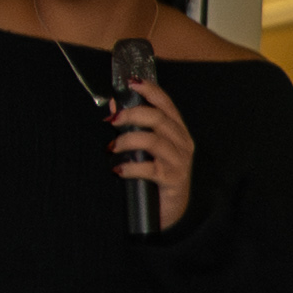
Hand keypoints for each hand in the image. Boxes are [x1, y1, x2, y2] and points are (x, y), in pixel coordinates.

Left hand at [112, 76, 197, 230]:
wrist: (170, 210)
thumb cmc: (156, 175)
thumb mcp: (145, 149)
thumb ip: (133, 127)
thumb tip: (115, 105)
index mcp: (177, 131)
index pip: (166, 104)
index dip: (150, 91)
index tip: (131, 82)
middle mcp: (182, 143)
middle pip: (158, 119)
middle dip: (132, 115)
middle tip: (112, 121)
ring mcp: (179, 161)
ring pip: (154, 140)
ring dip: (128, 140)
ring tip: (111, 147)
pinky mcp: (172, 179)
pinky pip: (149, 168)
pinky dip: (130, 167)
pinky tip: (118, 170)